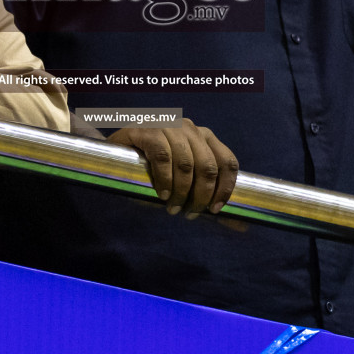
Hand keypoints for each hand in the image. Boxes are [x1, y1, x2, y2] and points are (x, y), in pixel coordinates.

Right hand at [108, 119, 238, 216]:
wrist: (113, 156)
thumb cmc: (153, 171)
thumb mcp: (183, 181)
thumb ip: (207, 198)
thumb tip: (240, 226)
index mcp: (205, 137)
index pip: (227, 161)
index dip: (225, 188)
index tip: (215, 210)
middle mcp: (190, 128)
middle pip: (208, 166)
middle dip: (201, 195)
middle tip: (190, 214)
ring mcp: (169, 126)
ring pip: (186, 163)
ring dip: (181, 191)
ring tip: (172, 208)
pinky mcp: (148, 130)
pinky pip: (163, 156)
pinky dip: (164, 179)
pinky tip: (161, 194)